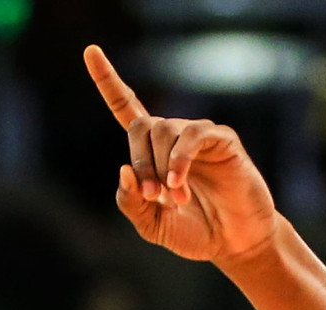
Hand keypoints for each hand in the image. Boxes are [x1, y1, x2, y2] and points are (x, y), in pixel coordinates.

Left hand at [85, 45, 278, 266]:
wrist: (234, 242)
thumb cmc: (195, 232)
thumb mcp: (151, 225)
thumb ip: (130, 202)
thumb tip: (123, 170)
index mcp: (152, 152)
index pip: (125, 107)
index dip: (108, 81)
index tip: (91, 51)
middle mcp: (174, 136)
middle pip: (140, 125)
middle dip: (140, 161)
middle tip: (150, 196)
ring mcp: (198, 135)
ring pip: (163, 130)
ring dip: (161, 168)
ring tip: (175, 199)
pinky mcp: (221, 140)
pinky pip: (192, 135)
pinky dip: (179, 160)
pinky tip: (180, 184)